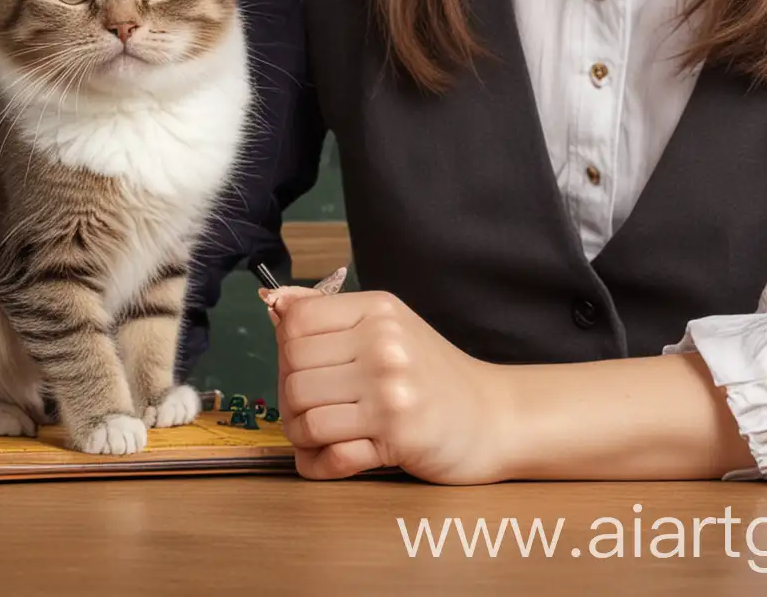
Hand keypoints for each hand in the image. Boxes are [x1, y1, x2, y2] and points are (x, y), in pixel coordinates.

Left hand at [261, 285, 510, 482]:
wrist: (490, 415)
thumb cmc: (431, 372)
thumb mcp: (387, 327)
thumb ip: (331, 315)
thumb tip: (275, 302)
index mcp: (377, 310)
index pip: (296, 323)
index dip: (286, 351)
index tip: (304, 368)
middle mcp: (383, 345)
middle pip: (292, 374)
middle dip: (290, 401)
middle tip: (309, 411)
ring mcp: (391, 392)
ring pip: (304, 418)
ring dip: (302, 436)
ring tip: (320, 435)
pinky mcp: (398, 437)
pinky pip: (330, 457)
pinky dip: (320, 465)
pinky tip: (333, 458)